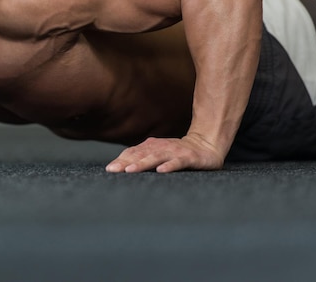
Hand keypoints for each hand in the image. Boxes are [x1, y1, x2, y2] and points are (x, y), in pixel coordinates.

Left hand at [105, 134, 224, 172]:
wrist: (206, 144)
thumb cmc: (177, 152)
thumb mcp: (158, 153)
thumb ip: (142, 157)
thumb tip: (121, 167)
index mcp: (151, 146)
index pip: (132, 153)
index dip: (120, 160)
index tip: (109, 169)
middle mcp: (160, 147)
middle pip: (140, 155)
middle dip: (126, 162)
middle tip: (113, 171)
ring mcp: (174, 152)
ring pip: (156, 157)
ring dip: (142, 163)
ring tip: (130, 170)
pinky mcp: (189, 158)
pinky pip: (177, 162)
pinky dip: (169, 166)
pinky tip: (161, 171)